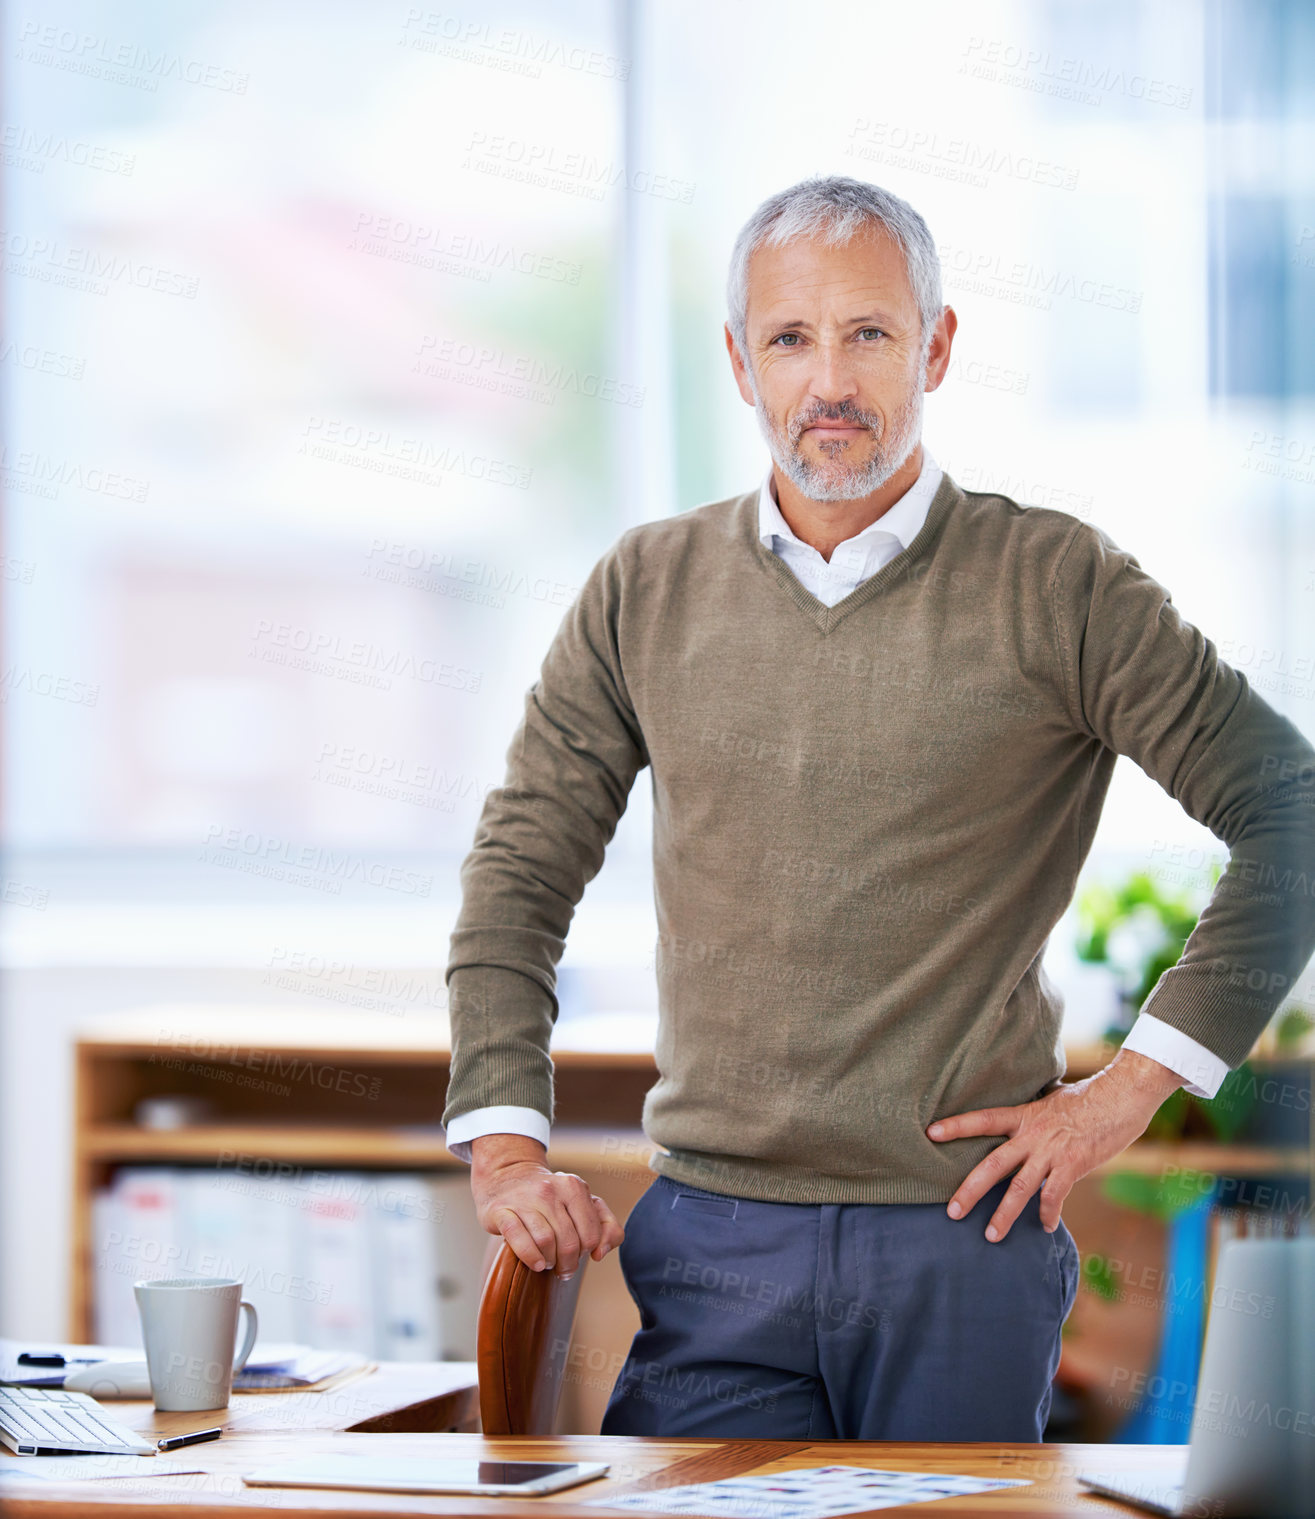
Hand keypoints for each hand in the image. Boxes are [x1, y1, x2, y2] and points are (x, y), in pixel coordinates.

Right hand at [470, 1133, 624, 1274]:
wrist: (507, 1177)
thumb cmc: (551, 1198)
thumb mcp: (583, 1203)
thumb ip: (606, 1226)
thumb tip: (600, 1254)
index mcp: (574, 1186)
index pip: (591, 1234)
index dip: (587, 1251)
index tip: (578, 1255)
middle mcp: (549, 1189)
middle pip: (569, 1241)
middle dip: (569, 1263)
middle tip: (564, 1268)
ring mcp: (524, 1199)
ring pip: (546, 1241)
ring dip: (550, 1261)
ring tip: (548, 1262)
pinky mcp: (501, 1210)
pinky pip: (518, 1239)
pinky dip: (530, 1257)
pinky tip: (536, 1264)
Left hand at [925, 1050, 1183, 1242]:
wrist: (1121, 1097)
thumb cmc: (1088, 1098)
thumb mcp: (1052, 1100)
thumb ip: (1033, 1116)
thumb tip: (1021, 1123)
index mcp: (1024, 1115)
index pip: (983, 1119)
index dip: (956, 1126)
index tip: (930, 1133)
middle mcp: (1032, 1134)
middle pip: (993, 1164)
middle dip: (970, 1190)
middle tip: (952, 1212)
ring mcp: (1052, 1151)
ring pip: (1020, 1188)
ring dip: (1004, 1214)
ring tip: (991, 1236)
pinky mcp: (1073, 1164)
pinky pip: (1054, 1195)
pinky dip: (1048, 1213)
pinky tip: (1046, 1226)